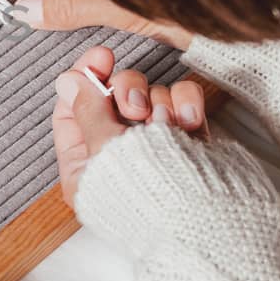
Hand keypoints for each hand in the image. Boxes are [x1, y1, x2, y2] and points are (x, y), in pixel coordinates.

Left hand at [53, 46, 208, 206]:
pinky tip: (189, 121)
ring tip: (168, 126)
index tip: (101, 57)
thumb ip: (87, 110)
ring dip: (159, 101)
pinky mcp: (189, 141)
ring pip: (149, 94)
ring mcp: (156, 148)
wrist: (211, 224)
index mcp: (84, 169)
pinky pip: (182, 102)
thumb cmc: (149, 197)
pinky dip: (186, 104)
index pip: (71, 110)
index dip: (84, 78)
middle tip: (135, 107)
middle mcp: (118, 157)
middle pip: (111, 96)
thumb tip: (68, 80)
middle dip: (126, 90)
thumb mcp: (105, 151)